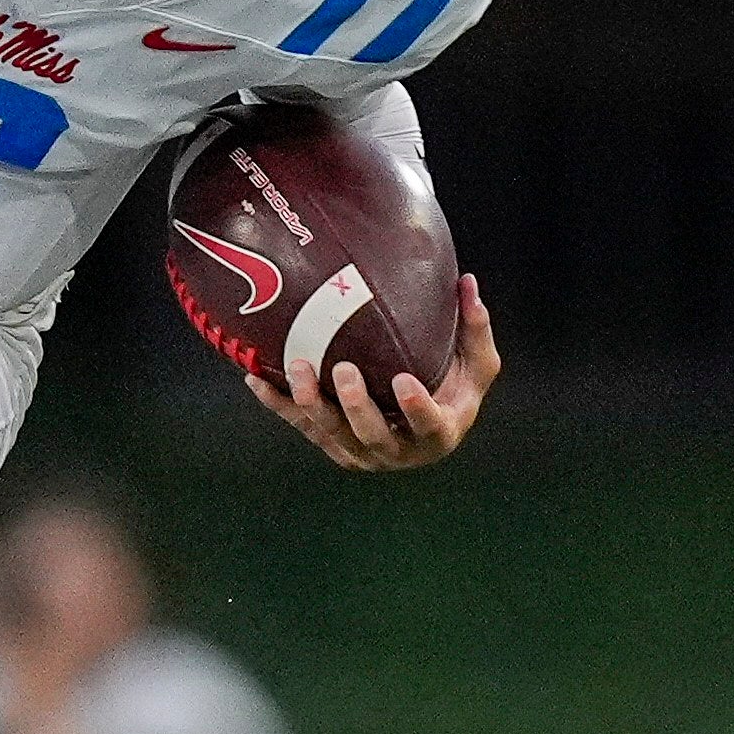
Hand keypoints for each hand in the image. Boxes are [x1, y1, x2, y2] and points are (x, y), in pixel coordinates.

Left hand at [250, 275, 500, 471]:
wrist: (425, 426)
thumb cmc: (453, 390)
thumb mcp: (476, 364)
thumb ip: (474, 327)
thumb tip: (468, 281)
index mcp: (439, 432)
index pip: (430, 424)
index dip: (417, 408)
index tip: (404, 381)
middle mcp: (398, 450)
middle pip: (373, 435)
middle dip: (355, 406)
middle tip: (343, 370)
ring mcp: (361, 452)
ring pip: (332, 434)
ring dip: (312, 404)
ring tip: (297, 369)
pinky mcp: (332, 445)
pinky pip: (302, 426)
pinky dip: (278, 405)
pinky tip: (256, 380)